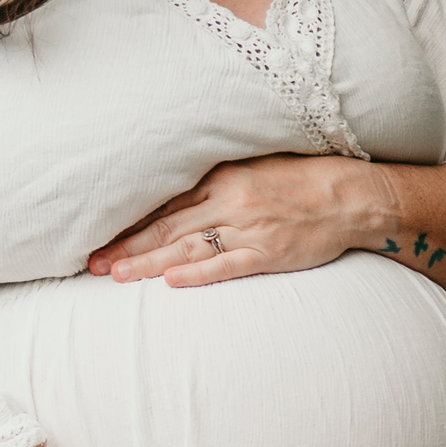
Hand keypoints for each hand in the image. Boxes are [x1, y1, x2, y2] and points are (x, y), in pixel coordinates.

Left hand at [92, 155, 389, 286]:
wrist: (352, 196)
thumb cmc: (306, 178)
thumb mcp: (256, 165)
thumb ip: (218, 178)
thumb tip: (179, 194)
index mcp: (223, 177)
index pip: (165, 202)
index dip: (129, 221)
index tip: (101, 235)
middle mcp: (229, 202)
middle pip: (166, 227)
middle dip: (126, 247)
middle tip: (92, 263)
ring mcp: (248, 229)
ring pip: (187, 248)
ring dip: (149, 263)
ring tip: (116, 276)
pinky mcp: (268, 253)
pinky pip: (226, 265)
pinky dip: (197, 274)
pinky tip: (170, 282)